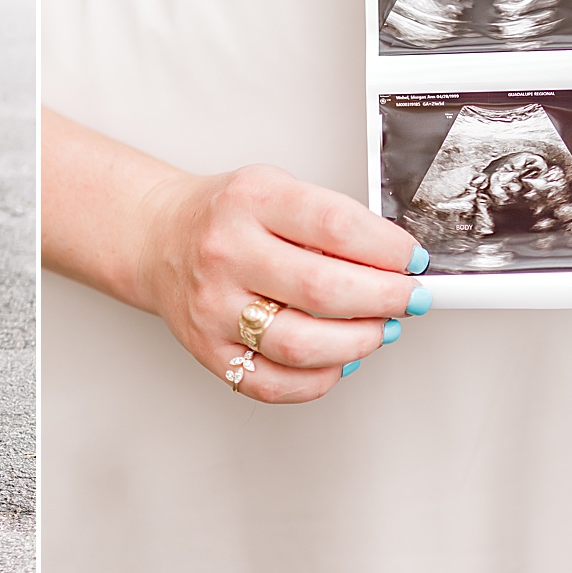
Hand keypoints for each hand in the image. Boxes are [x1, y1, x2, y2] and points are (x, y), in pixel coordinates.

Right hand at [135, 164, 427, 403]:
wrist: (160, 239)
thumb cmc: (225, 216)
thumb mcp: (274, 188)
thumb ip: (329, 219)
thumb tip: (395, 263)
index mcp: (249, 201)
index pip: (335, 225)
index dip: (387, 248)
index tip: (412, 260)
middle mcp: (226, 253)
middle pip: (324, 290)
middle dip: (386, 299)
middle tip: (411, 298)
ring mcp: (213, 307)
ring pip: (303, 345)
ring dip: (360, 342)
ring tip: (380, 328)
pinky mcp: (209, 350)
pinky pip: (275, 384)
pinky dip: (320, 379)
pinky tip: (338, 359)